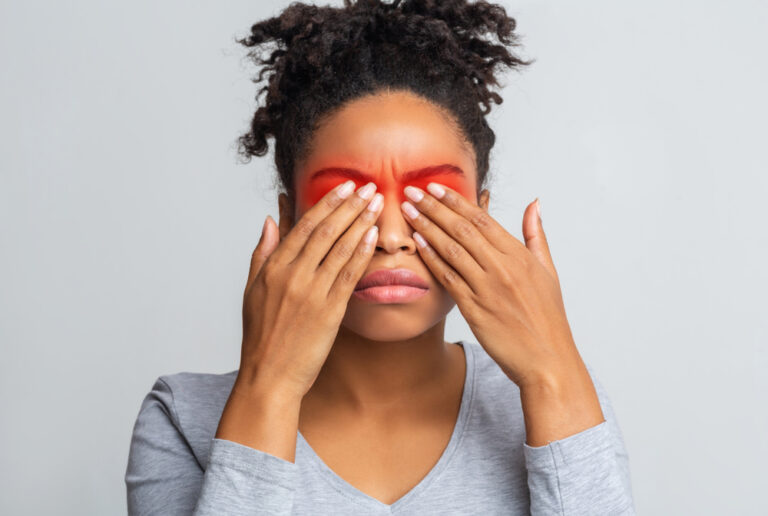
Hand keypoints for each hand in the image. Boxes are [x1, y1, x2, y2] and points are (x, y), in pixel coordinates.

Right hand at [236, 180, 383, 400]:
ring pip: (340, 248)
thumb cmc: (261, 336)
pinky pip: (349, 275)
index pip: (304, 226)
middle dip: (349, 205)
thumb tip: (271, 218)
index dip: (327, 203)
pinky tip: (375, 235)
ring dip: (361, 222)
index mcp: (273, 268)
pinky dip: (362, 252)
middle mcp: (292, 275)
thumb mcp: (251, 290)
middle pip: (326, 231)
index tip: (345, 186)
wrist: (269, 377)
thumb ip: (262, 252)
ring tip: (377, 203)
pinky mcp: (329, 311)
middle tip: (368, 187)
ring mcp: (311, 293)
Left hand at [400, 183, 603, 443]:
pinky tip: (418, 244)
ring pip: (452, 250)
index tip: (435, 187)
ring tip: (408, 212)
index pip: (482, 219)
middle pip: (463, 229)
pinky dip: (432, 259)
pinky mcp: (475, 310)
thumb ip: (536, 234)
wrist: (547, 360)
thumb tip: (533, 203)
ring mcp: (488, 288)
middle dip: (434, 208)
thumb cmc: (547, 317)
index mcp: (520, 255)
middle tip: (412, 192)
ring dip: (427, 228)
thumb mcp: (548, 271)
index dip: (456, 201)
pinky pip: (449, 278)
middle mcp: (503, 268)